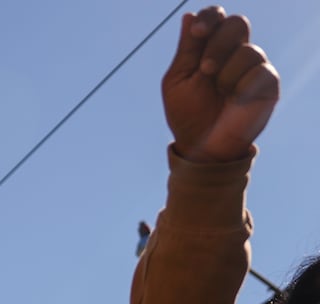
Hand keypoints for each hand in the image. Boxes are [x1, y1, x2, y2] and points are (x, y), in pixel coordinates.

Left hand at [161, 7, 278, 163]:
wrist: (201, 145)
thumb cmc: (187, 114)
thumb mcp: (179, 80)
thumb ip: (186, 50)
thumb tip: (189, 16)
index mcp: (210, 48)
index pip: (218, 18)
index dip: (211, 17)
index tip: (198, 33)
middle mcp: (234, 53)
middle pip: (237, 24)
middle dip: (217, 45)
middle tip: (205, 70)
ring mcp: (253, 67)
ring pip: (248, 50)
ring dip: (226, 73)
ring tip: (219, 92)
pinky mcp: (268, 84)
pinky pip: (260, 71)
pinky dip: (241, 86)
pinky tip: (235, 99)